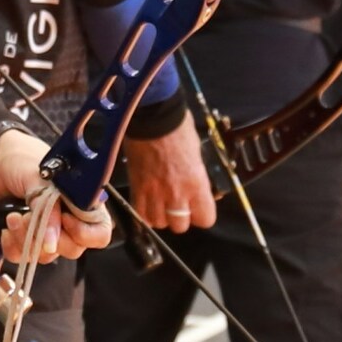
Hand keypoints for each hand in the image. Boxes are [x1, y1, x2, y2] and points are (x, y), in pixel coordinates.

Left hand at [0, 130, 112, 262]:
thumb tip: (51, 243)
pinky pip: (21, 255)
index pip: (99, 234)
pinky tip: (7, 224)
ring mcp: (45, 231)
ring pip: (45, 256)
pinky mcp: (23, 237)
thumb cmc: (25, 160)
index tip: (64, 219)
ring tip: (14, 216)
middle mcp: (68, 221)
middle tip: (32, 216)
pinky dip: (12, 244)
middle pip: (72, 249)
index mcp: (82, 204)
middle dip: (50, 238)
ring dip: (26, 238)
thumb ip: (48, 209)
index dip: (84, 235)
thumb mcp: (40, 180)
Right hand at [122, 118, 216, 232]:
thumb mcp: (197, 153)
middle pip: (180, 226)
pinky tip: (146, 202)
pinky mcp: (136, 186)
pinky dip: (143, 211)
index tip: (198, 208)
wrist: (152, 116)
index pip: (205, 219)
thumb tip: (196, 185)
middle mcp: (177, 193)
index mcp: (197, 183)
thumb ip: (196, 174)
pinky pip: (140, 212)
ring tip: (160, 203)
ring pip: (158, 222)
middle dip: (179, 217)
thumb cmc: (178, 128)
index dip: (202, 215)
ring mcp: (154, 191)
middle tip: (177, 204)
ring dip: (160, 215)